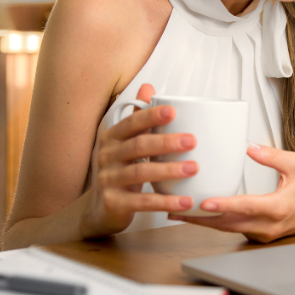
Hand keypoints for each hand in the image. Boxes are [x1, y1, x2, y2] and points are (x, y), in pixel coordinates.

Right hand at [79, 84, 197, 237]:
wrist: (101, 208)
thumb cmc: (121, 169)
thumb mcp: (127, 142)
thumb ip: (138, 117)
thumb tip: (148, 86)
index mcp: (112, 137)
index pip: (132, 123)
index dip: (151, 116)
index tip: (173, 111)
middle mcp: (107, 156)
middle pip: (138, 146)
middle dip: (166, 142)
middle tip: (192, 141)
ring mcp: (108, 180)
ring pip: (140, 172)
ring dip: (169, 170)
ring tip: (194, 168)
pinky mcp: (113, 203)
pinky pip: (142, 201)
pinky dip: (165, 201)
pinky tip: (185, 201)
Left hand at [168, 143, 294, 242]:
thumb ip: (272, 156)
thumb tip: (248, 148)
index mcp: (278, 208)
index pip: (246, 207)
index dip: (224, 205)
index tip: (205, 203)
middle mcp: (268, 226)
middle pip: (228, 224)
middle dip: (201, 218)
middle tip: (177, 209)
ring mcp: (262, 234)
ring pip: (227, 230)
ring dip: (204, 222)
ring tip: (180, 213)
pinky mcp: (258, 236)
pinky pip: (232, 230)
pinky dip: (215, 223)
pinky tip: (200, 215)